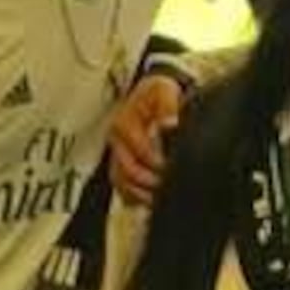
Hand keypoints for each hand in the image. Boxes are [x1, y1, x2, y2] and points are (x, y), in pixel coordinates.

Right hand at [108, 74, 185, 206]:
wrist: (151, 96)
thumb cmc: (157, 93)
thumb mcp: (164, 90)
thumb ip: (167, 106)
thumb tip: (170, 124)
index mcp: (123, 123)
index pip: (139, 150)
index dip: (158, 162)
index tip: (174, 167)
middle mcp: (115, 141)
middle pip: (128, 170)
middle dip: (150, 180)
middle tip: (170, 185)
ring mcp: (115, 155)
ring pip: (121, 182)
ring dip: (141, 193)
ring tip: (161, 196)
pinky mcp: (118, 165)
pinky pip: (120, 188)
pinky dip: (134, 197)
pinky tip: (150, 199)